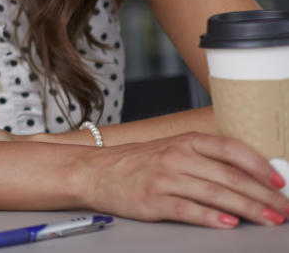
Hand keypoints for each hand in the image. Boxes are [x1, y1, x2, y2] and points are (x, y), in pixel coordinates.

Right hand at [83, 132, 288, 227]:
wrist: (96, 172)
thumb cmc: (139, 163)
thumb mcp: (173, 149)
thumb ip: (206, 158)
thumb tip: (250, 176)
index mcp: (186, 141)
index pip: (231, 149)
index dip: (259, 166)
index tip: (280, 183)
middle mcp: (177, 156)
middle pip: (230, 176)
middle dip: (263, 196)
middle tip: (284, 210)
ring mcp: (164, 178)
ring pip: (215, 194)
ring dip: (248, 209)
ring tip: (269, 220)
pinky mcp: (153, 201)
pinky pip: (189, 210)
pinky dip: (212, 218)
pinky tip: (229, 224)